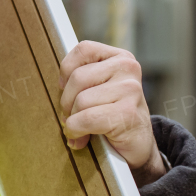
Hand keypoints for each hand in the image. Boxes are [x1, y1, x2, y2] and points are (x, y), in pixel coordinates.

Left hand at [57, 42, 166, 187]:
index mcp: (121, 58)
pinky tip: (80, 138)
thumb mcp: (100, 90)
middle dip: (67, 101)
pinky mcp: (127, 113)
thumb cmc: (113, 116)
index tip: (64, 88)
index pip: (84, 50)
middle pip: (77, 78)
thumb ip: (83, 79)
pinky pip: (86, 119)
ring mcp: (130, 90)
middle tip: (70, 116)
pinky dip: (76, 131)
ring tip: (79, 129)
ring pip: (81, 100)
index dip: (66, 70)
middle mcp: (128, 69)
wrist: (137, 145)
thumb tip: (58, 84)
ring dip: (72, 119)